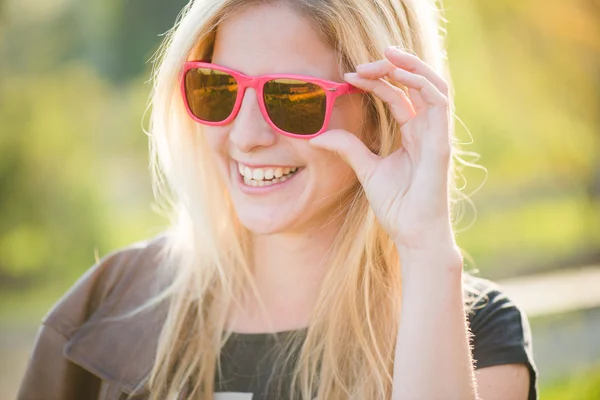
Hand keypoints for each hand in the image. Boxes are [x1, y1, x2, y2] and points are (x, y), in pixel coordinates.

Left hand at [309, 46, 455, 254]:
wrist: (413, 233)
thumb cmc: (397, 206)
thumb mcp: (366, 170)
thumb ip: (347, 148)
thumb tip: (317, 135)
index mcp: (412, 134)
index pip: (397, 96)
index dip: (375, 82)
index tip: (347, 77)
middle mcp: (426, 130)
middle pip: (415, 84)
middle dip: (392, 66)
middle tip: (363, 62)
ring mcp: (436, 134)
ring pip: (432, 85)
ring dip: (409, 66)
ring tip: (383, 56)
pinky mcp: (442, 142)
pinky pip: (439, 102)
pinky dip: (421, 83)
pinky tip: (398, 74)